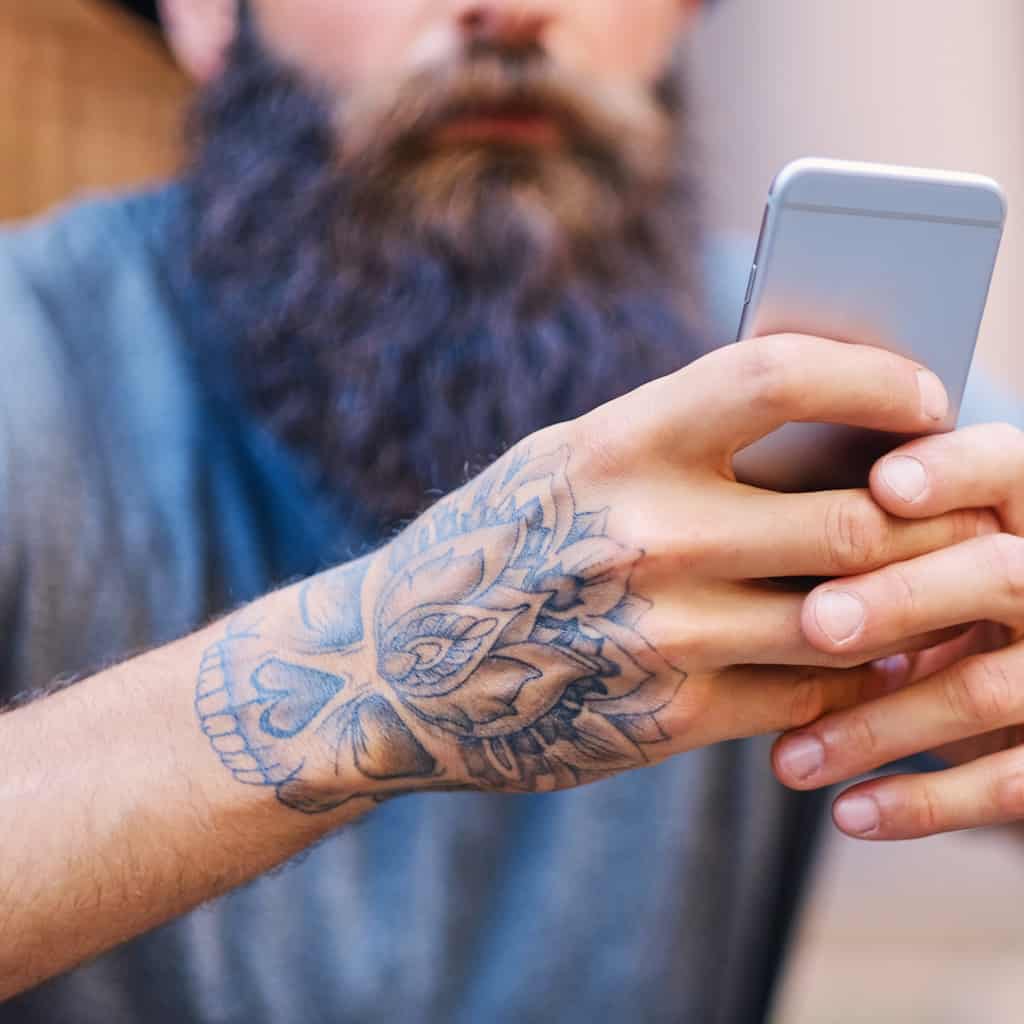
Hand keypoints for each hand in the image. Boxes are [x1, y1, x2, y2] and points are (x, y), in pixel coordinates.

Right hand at [196, 335, 988, 812]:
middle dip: (930, 515)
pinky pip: (805, 696)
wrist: (394, 670)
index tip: (927, 391)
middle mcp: (641, 535)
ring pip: (849, 618)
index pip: (779, 378)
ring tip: (924, 587)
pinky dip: (847, 676)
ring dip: (904, 605)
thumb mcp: (568, 462)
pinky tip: (855, 655)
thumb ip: (680, 439)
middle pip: (855, 515)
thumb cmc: (493, 544)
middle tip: (958, 507)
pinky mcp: (665, 720)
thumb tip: (821, 424)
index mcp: (615, 446)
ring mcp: (658, 635)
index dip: (874, 376)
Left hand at [773, 422, 1023, 839]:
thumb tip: (737, 521)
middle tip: (815, 624)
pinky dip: (924, 803)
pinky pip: (1013, 784)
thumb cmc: (927, 607)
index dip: (953, 471)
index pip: (1006, 466)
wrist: (1011, 700)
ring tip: (787, 760)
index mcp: (1023, 516)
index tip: (883, 485)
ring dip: (879, 726)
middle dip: (904, 597)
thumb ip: (865, 534)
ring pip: (988, 689)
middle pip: (1002, 573)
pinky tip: (847, 813)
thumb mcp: (917, 558)